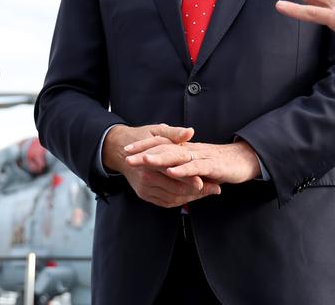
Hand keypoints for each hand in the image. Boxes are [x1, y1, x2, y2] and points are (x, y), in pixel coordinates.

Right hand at [103, 124, 220, 207]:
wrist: (119, 150)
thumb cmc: (141, 137)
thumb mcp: (156, 131)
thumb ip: (174, 133)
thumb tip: (190, 132)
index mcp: (150, 163)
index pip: (175, 173)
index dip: (192, 178)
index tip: (209, 181)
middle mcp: (147, 178)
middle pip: (177, 190)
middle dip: (198, 191)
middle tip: (216, 188)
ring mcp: (145, 189)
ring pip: (173, 199)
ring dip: (192, 198)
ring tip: (208, 192)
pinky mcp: (145, 195)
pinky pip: (166, 202)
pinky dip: (181, 201)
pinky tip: (192, 195)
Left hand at [125, 139, 261, 184]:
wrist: (244, 160)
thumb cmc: (219, 163)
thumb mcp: (196, 163)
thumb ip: (182, 164)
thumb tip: (165, 167)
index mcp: (186, 148)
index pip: (162, 144)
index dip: (144, 146)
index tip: (127, 150)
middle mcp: (191, 149)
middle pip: (165, 148)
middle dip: (145, 152)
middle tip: (127, 156)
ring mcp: (201, 156)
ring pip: (177, 156)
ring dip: (160, 158)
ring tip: (144, 161)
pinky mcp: (213, 166)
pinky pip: (196, 167)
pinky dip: (183, 170)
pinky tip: (171, 172)